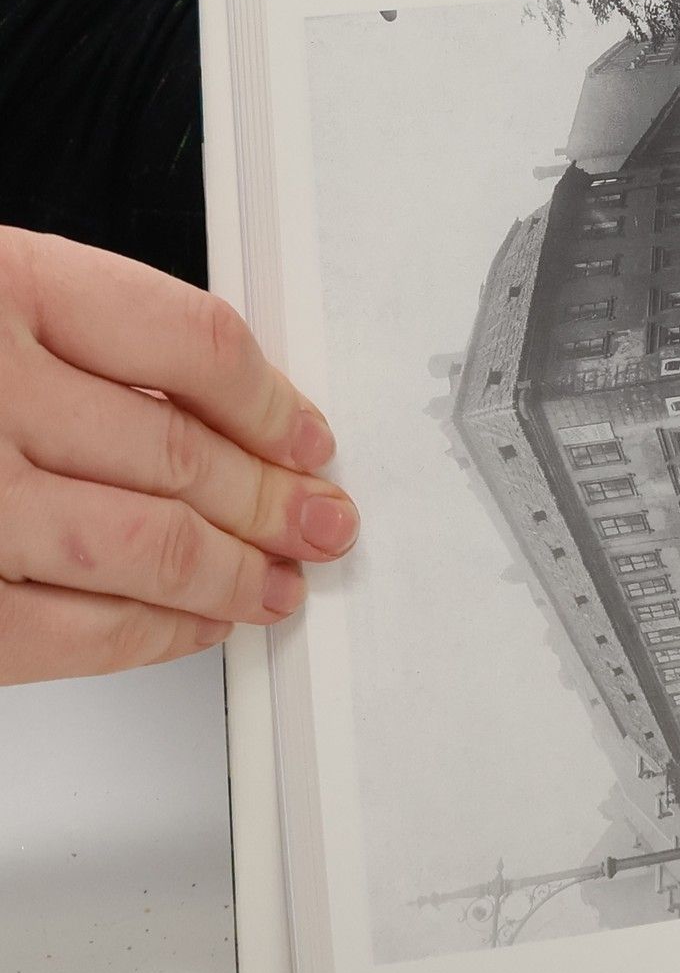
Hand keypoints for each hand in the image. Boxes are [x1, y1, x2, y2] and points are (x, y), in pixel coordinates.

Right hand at [0, 228, 358, 683]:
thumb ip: (66, 335)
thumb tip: (217, 408)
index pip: (192, 343)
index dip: (273, 401)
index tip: (308, 436)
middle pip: (180, 453)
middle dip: (272, 501)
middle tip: (321, 523)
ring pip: (142, 547)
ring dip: (231, 574)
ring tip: (276, 583)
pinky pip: (66, 633)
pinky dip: (150, 637)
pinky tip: (192, 627)